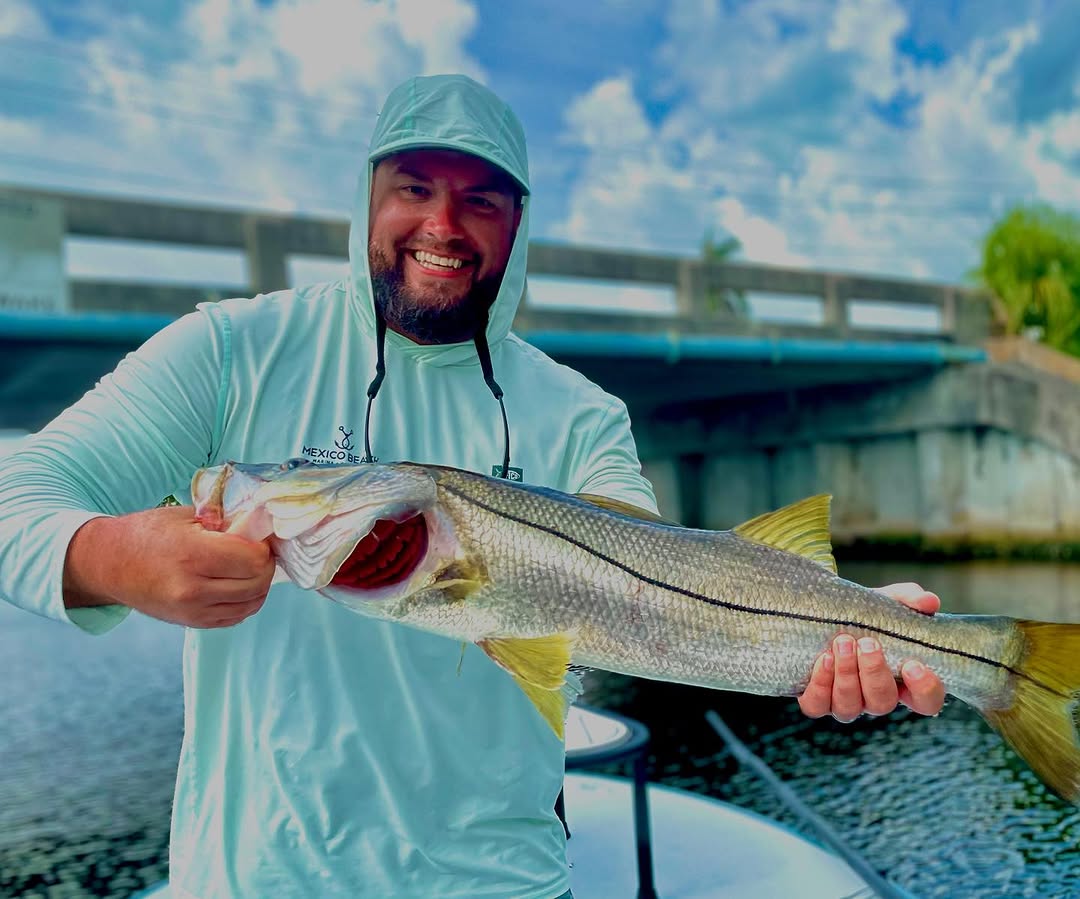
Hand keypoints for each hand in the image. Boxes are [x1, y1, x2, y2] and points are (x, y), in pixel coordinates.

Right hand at [64, 505, 274, 627]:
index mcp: (193, 554)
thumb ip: (226, 521)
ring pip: (252, 603)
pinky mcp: (193, 623)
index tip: (258, 536)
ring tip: (248, 567)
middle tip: (258, 550)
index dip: (263, 546)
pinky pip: (237, 616)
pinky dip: (245, 601)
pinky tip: (237, 584)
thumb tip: (262, 525)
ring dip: (259, 585)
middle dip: (266, 564)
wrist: (110, 564)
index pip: (254, 558)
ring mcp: (193, 611)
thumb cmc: (147, 533)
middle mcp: (193, 588)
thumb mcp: (187, 516)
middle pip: (258, 582)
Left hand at [797, 582, 945, 721]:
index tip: (913, 665)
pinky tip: (823, 659)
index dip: (924, 690)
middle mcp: (875, 697)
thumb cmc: (866, 613)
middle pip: (882, 702)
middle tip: (867, 643)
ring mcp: (846, 702)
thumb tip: (929, 601)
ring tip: (842, 643)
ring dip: (846, 675)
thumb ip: (912, 599)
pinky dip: (820, 685)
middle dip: (874, 673)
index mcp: (903, 681)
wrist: (826, 612)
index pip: (927, 702)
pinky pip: (817, 705)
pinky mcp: (817, 700)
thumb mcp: (889, 601)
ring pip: (849, 707)